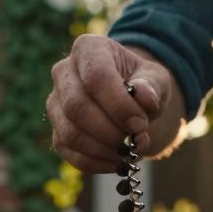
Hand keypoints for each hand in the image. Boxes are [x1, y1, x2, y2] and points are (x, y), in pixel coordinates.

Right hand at [47, 34, 171, 172]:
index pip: (96, 76)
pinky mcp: (57, 131)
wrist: (131, 100)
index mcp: (88, 49)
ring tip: (130, 151)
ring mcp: (56, 103)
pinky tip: (117, 161)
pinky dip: (96, 163)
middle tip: (136, 140)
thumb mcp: (156, 78)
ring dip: (104, 150)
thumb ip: (152, 86)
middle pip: (77, 107)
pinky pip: (70, 153)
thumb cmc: (142, 84)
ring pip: (70, 133)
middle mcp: (63, 72)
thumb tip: (144, 98)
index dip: (119, 105)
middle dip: (110, 131)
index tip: (141, 124)